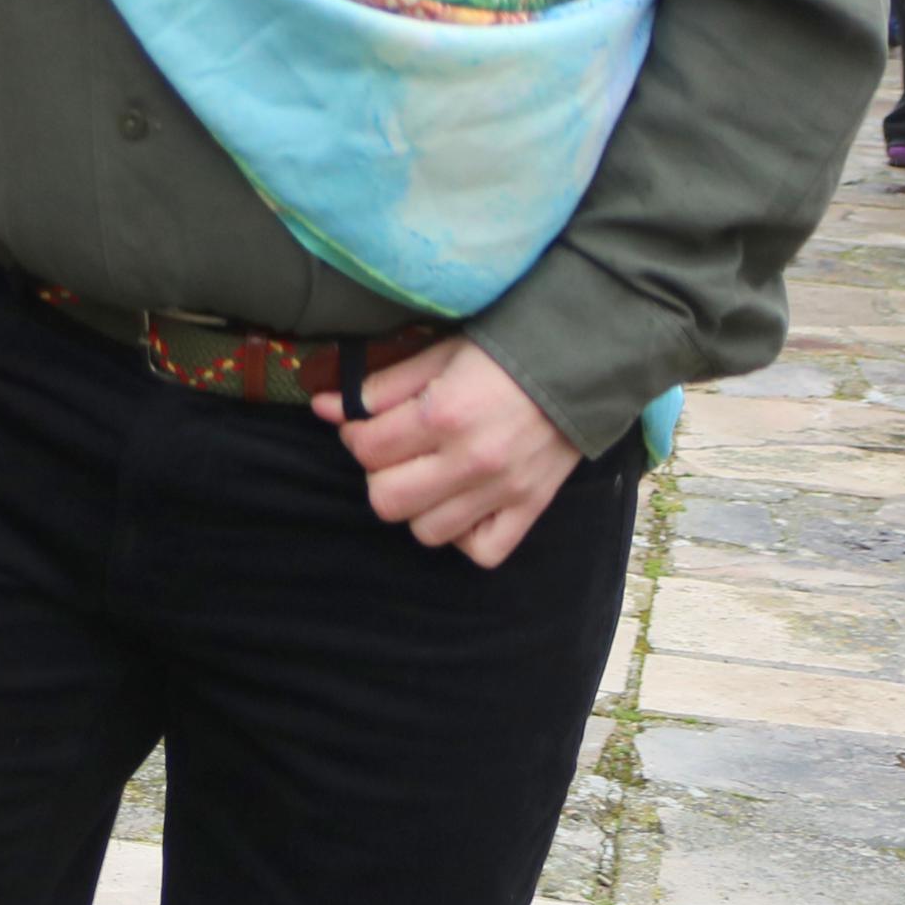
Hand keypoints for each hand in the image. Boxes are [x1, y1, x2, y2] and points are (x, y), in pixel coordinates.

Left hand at [313, 336, 580, 563]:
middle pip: (387, 500)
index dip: (354, 435)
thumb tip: (324, 406)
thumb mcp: (438, 355)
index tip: (365, 423)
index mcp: (444, 414)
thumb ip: (380, 386)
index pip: (367, 448)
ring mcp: (502, 491)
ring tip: (428, 474)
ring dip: (417, 505)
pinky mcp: (529, 509)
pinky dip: (465, 535)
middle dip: (379, 474)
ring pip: (426, 532)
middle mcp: (471, 460)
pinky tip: (461, 503)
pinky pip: (482, 552)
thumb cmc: (503, 353)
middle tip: (394, 451)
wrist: (580, 361)